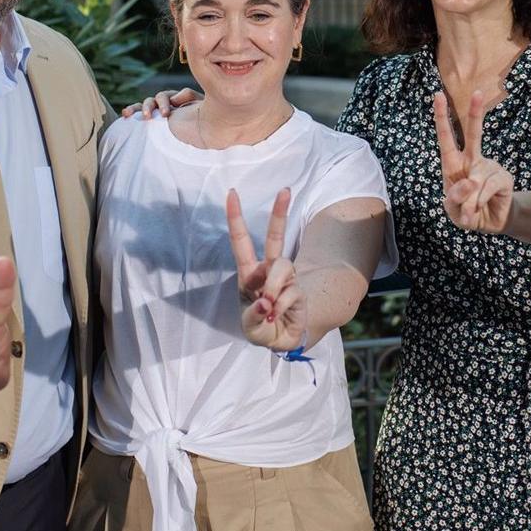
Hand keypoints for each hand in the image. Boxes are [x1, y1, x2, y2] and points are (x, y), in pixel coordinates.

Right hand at [120, 87, 199, 118]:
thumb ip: (189, 96)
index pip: (165, 97)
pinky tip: (125, 115)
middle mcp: (163, 104)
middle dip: (149, 108)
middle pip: (152, 101)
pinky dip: (131, 112)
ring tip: (128, 114)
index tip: (165, 115)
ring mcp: (156, 112)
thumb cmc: (202, 117)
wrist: (203, 131)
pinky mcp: (151, 122)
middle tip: (148, 117)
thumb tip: (174, 99)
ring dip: (137, 109)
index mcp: (174, 98)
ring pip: (143, 106)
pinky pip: (138, 115)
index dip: (164, 104)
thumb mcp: (199, 104)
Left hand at [227, 187, 307, 350]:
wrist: (282, 341)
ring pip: (282, 267)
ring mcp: (285, 278)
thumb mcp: (250, 327)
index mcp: (249, 274)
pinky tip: (277, 317)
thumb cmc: (261, 328)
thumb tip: (266, 302)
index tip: (232, 193)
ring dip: (273, 288)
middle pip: (276, 237)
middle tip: (285, 190)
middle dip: (279, 213)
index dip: (236, 218)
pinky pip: (290, 291)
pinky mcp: (298, 289)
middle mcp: (268, 271)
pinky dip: (281, 307)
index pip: (241, 242)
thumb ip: (254, 316)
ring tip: (270, 309)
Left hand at [433, 90, 513, 233]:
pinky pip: (488, 187)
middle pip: (474, 135)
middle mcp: (473, 160)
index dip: (442, 117)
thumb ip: (454, 198)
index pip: (447, 138)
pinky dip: (480, 201)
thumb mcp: (452, 209)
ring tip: (468, 213)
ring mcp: (490, 167)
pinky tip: (479, 209)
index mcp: (454, 164)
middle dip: (475, 113)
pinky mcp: (504, 178)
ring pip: (475, 180)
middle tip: (477, 93)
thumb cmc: (467, 211)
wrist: (490, 223)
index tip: (438, 95)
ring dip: (469, 201)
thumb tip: (471, 182)